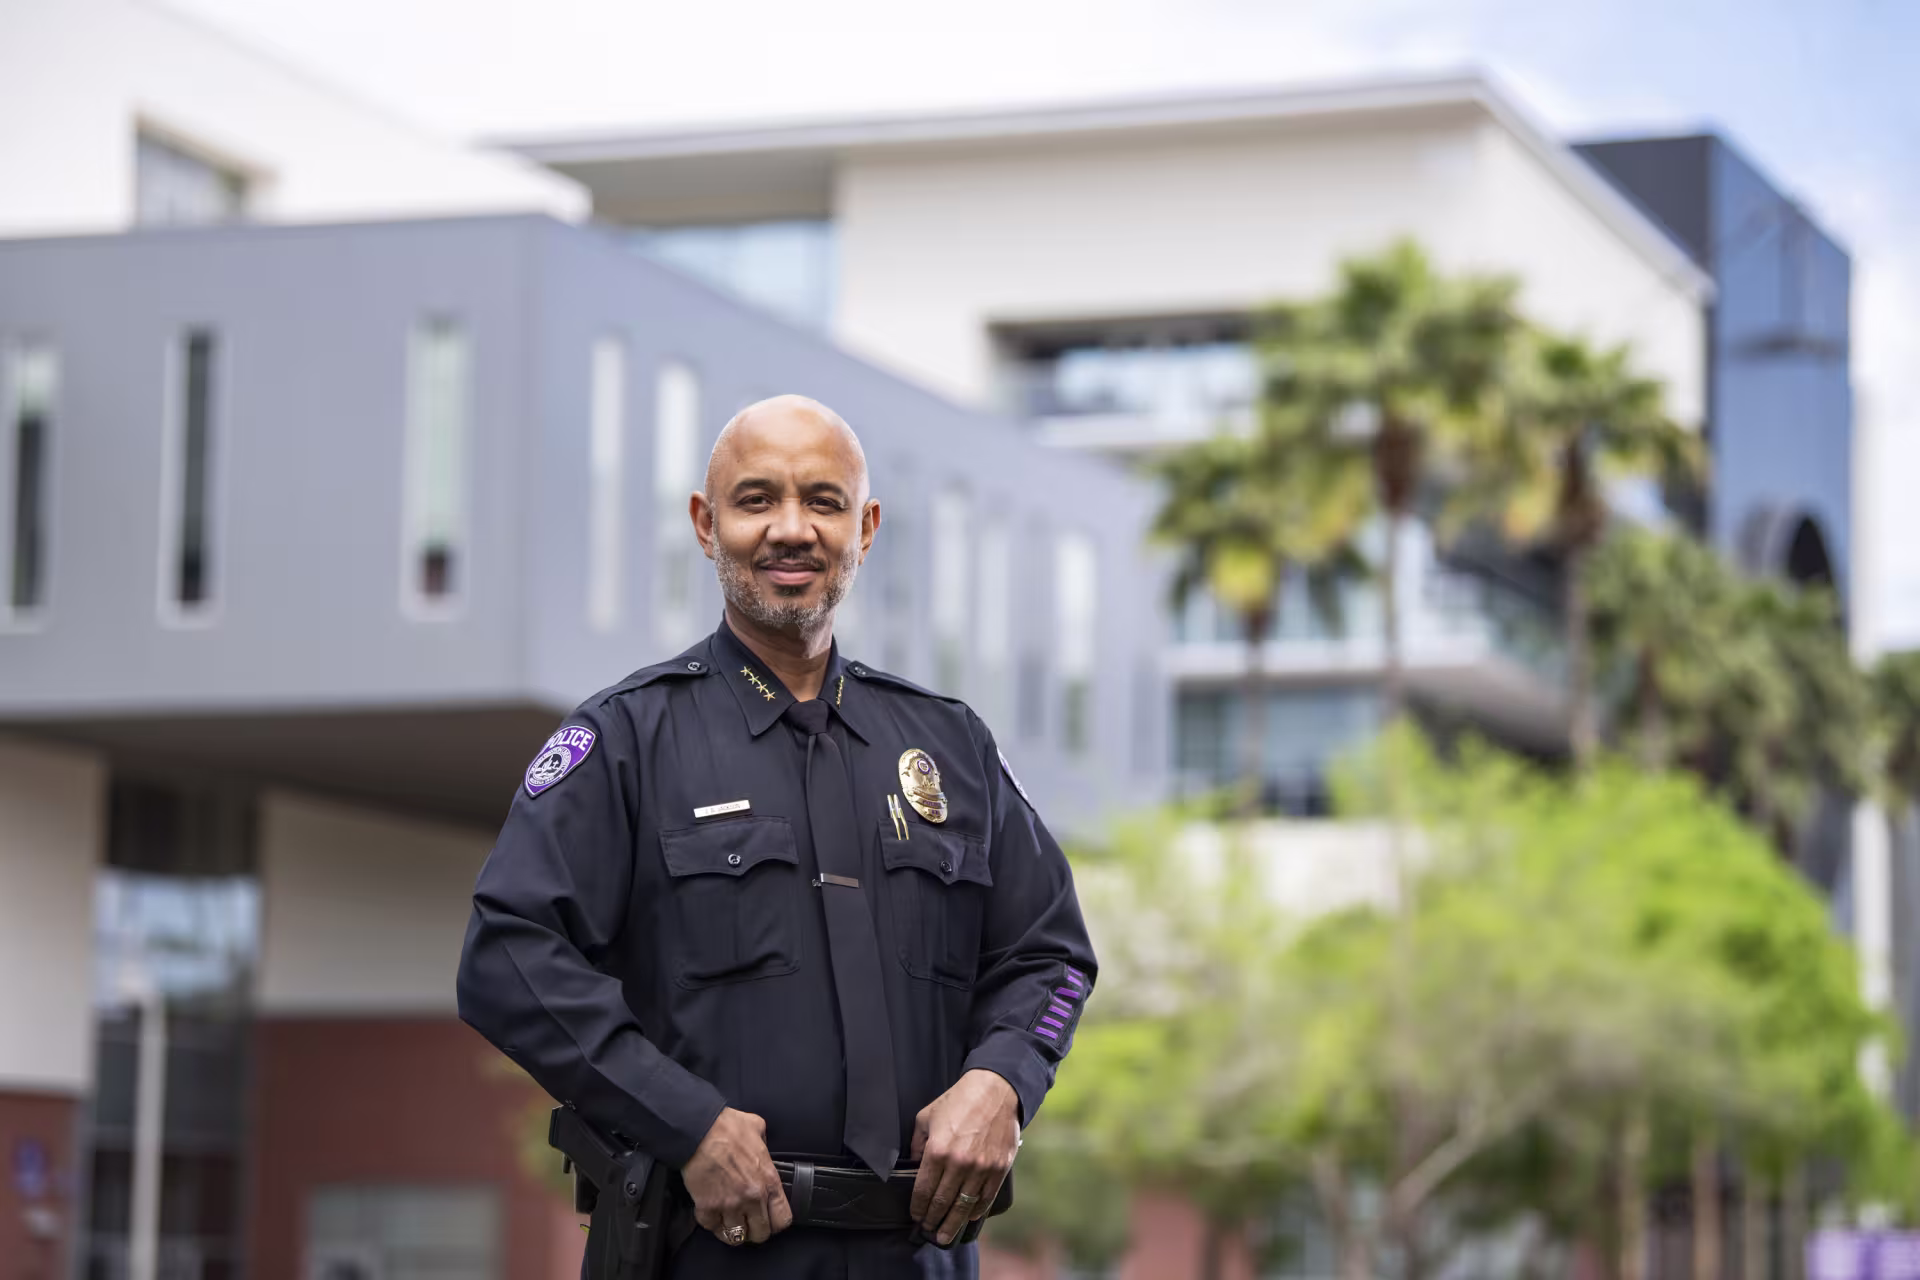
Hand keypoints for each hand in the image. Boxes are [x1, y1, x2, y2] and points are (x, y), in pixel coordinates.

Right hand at [682, 1108, 792, 1245]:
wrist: (699, 1130)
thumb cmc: (726, 1127)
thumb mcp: (757, 1128)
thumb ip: (764, 1143)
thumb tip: (761, 1145)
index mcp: (768, 1180)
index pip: (782, 1219)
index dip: (775, 1222)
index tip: (768, 1219)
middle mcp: (752, 1197)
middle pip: (760, 1234)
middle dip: (755, 1230)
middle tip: (747, 1221)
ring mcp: (730, 1204)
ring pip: (737, 1236)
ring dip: (733, 1230)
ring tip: (728, 1220)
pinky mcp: (708, 1207)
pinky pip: (712, 1228)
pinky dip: (712, 1223)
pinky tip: (712, 1213)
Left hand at [909, 1069, 1019, 1245]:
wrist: (995, 1091)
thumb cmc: (958, 1101)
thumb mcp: (926, 1117)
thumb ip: (917, 1144)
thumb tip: (914, 1166)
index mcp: (937, 1151)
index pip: (923, 1190)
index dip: (918, 1208)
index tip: (915, 1216)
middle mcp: (959, 1164)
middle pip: (942, 1203)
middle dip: (932, 1220)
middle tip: (928, 1231)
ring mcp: (981, 1169)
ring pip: (963, 1207)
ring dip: (952, 1224)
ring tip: (945, 1237)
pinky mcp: (999, 1170)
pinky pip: (985, 1199)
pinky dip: (975, 1212)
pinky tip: (968, 1219)